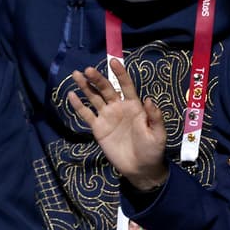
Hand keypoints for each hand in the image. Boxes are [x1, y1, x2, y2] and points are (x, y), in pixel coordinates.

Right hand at [67, 59, 168, 189]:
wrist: (140, 168)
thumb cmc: (152, 150)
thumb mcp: (158, 134)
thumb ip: (155, 117)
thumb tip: (149, 99)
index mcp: (134, 106)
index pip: (126, 86)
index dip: (120, 74)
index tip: (113, 61)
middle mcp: (119, 107)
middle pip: (106, 89)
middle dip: (97, 79)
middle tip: (88, 70)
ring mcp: (107, 117)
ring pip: (94, 98)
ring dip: (85, 87)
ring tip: (76, 75)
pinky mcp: (98, 128)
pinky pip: (87, 115)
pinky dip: (78, 105)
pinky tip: (71, 95)